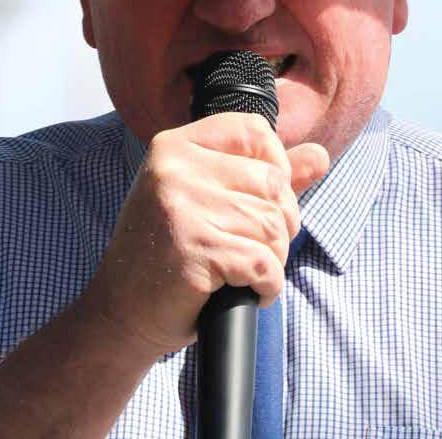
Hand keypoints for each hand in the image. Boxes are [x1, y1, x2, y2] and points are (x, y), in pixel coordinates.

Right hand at [82, 112, 329, 360]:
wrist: (120, 312)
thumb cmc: (167, 252)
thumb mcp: (206, 199)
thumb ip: (264, 174)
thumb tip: (321, 155)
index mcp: (174, 146)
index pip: (253, 129)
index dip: (276, 162)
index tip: (266, 197)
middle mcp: (175, 169)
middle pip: (272, 183)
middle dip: (281, 222)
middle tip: (256, 247)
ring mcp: (182, 208)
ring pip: (272, 225)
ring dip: (274, 257)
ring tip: (247, 270)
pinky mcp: (195, 251)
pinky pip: (264, 263)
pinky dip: (268, 285)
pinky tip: (250, 290)